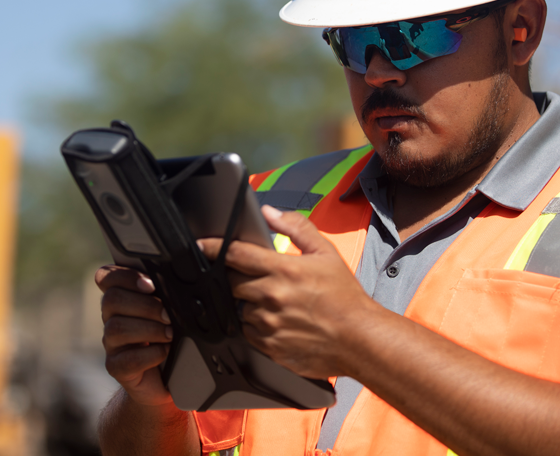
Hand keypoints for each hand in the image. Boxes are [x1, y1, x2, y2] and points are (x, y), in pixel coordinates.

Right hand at [95, 265, 173, 405]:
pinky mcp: (116, 367)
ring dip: (149, 329)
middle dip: (146, 305)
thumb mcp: (172, 307)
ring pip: (116, 328)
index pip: (106, 276)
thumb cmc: (174, 333)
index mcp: (123, 296)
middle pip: (112, 299)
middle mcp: (112, 317)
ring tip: (170, 334)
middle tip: (169, 315)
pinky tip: (164, 352)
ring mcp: (111, 343)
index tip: (151, 284)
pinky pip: (126, 360)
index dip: (124, 276)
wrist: (172, 374)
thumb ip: (169, 290)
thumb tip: (181, 275)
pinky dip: (150, 355)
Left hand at [201, 206, 378, 378]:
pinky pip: (247, 332)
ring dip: (247, 302)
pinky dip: (255, 324)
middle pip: (231, 282)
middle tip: (254, 277)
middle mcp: (271, 297)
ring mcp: (268, 324)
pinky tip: (276, 319)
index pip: (236, 254)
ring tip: (273, 301)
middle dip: (236, 276)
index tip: (200, 244)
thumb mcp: (325, 253)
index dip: (212, 247)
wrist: (359, 339)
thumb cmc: (345, 297)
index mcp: (283, 270)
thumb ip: (296, 228)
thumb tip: (270, 212)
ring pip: (239, 308)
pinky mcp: (269, 347)